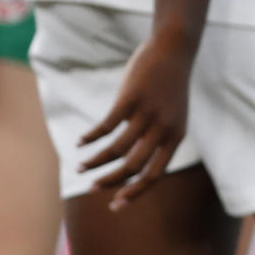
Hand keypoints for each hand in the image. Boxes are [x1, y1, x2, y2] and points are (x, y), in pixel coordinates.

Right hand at [78, 28, 195, 209]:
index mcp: (175, 137)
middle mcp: (162, 129)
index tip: (115, 205)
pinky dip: (92, 137)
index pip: (153, 175)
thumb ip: (159, 138)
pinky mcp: (131, 98)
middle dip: (110, 181)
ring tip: (80, 167)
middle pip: (133, 166)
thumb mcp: (173, 114)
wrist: (175, 49)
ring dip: (96, 161)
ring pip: (117, 148)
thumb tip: (135, 162)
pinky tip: (81, 142)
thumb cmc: (171, 85)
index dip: (133, 193)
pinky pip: (107, 126)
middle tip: (92, 188)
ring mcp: (147, 113)